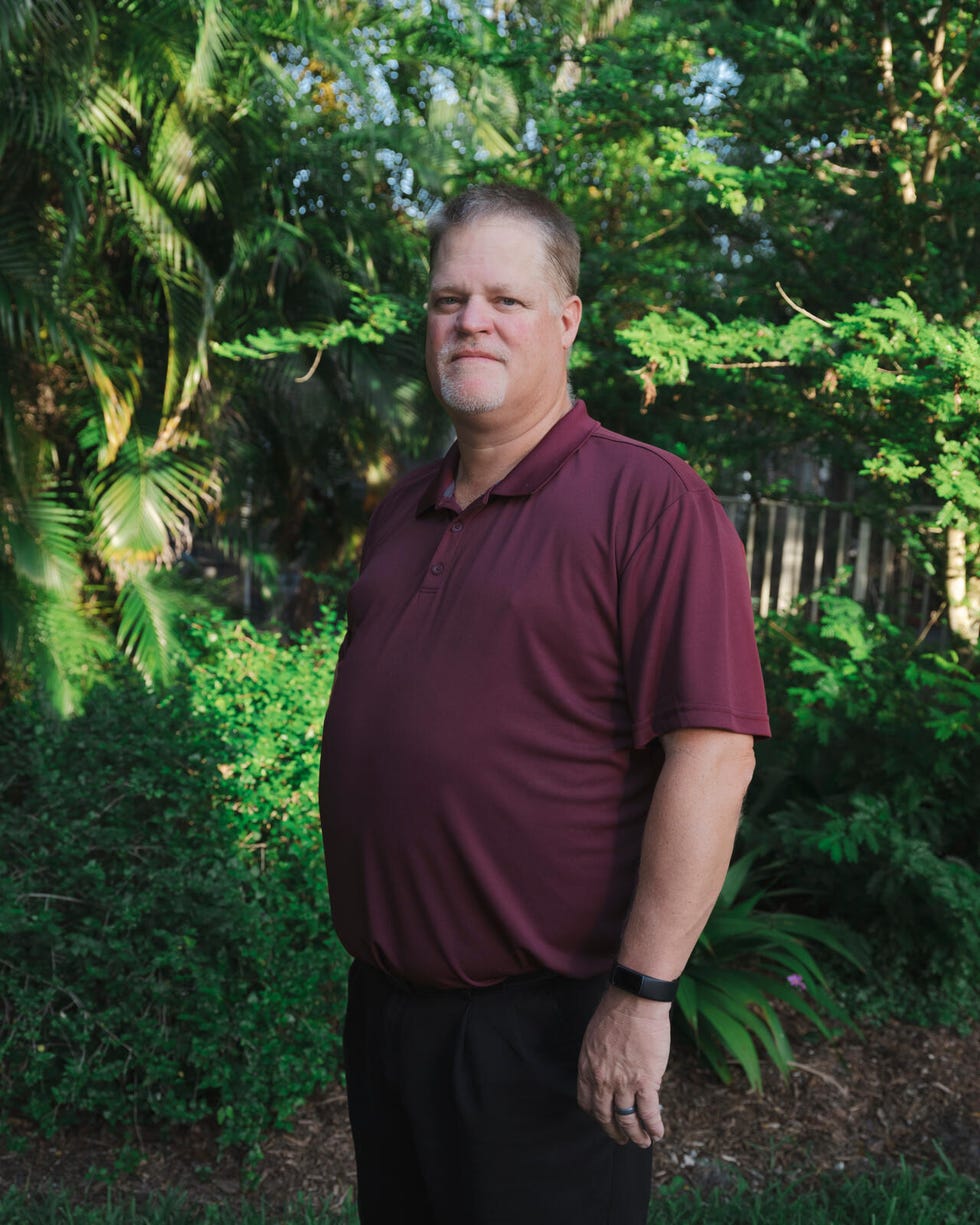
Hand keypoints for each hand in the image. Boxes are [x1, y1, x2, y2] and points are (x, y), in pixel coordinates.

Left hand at [576, 986, 670, 1147]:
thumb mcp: (595, 1037)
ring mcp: (623, 1083)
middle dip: (613, 1131)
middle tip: (621, 1139)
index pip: (587, 1102)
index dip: (596, 1114)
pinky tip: (658, 1133)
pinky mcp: (645, 1081)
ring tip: (642, 1142)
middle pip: (605, 1116)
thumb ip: (598, 1059)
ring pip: (627, 1119)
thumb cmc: (616, 1011)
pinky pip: (648, 1112)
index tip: (604, 1118)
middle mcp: (602, 1080)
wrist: (635, 1001)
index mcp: (587, 1067)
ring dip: (636, 1135)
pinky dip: (653, 1126)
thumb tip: (608, 1072)